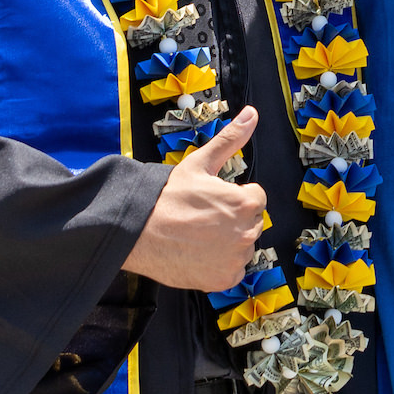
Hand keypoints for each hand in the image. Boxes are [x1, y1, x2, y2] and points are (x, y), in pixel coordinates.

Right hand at [120, 107, 263, 290]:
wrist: (137, 232)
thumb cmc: (167, 197)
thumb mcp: (200, 163)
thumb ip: (231, 139)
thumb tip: (252, 113)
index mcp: (246, 202)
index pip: (255, 199)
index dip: (233, 197)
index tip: (211, 200)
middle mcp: (247, 232)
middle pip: (251, 223)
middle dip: (233, 219)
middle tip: (202, 218)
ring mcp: (235, 259)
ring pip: (242, 248)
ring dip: (228, 243)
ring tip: (198, 236)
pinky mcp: (223, 280)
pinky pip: (232, 271)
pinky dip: (220, 266)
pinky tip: (199, 255)